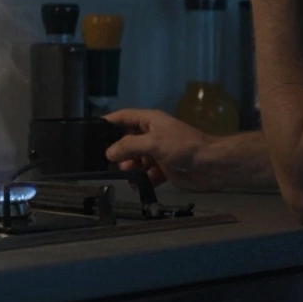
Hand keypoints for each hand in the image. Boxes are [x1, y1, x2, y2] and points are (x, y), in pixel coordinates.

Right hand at [104, 109, 218, 190]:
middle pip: (128, 140)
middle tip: (107, 161)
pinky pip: (147, 173)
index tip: (92, 131)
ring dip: (130, 166)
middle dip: (118, 151)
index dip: (109, 122)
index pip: (124, 117)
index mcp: (150, 121)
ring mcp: (158, 152)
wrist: (210, 165)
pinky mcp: (164, 169)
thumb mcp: (152, 142)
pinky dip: (142, 178)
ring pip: (136, 159)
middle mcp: (152, 134)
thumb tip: (109, 153)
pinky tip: (139, 184)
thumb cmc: (182, 146)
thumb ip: (128, 146)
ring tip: (126, 174)